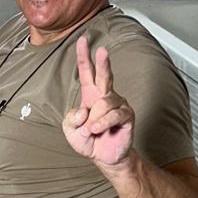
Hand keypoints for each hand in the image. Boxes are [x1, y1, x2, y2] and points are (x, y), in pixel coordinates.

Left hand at [63, 36, 134, 165]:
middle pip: (104, 75)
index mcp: (90, 94)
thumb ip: (71, 118)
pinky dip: (102, 124)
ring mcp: (118, 104)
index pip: (86, 72)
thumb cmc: (88, 140)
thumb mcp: (70, 130)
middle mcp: (105, 95)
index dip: (84, 56)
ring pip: (103, 104)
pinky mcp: (127, 115)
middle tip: (102, 50)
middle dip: (103, 62)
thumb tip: (85, 109)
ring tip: (92, 130)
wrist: (104, 157)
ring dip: (94, 120)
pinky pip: (113, 115)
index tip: (82, 40)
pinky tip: (99, 130)